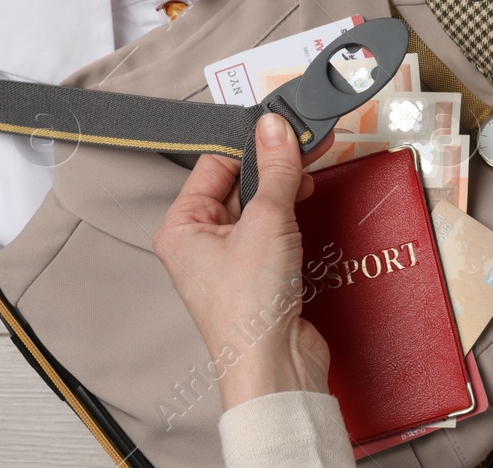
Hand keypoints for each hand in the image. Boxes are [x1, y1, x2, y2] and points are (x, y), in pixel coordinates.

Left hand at [154, 115, 333, 411]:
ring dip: (284, 190)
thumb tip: (275, 127)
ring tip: (310, 176)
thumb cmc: (251, 307)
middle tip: (305, 146)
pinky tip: (308, 204)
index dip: (249, 145)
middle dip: (272, 167)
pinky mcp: (258, 272)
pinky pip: (273, 228)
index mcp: (182, 228)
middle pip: (237, 183)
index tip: (282, 129)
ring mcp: (230, 259)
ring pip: (258, 205)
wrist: (275, 366)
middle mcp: (200, 242)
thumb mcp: (267, 221)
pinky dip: (291, 214)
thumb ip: (276, 170)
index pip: (213, 165)